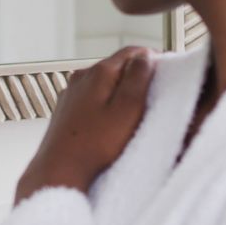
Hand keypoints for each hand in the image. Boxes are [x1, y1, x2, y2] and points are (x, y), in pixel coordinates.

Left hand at [15, 47, 155, 202]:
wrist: (59, 172)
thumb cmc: (95, 146)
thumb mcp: (127, 110)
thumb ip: (138, 78)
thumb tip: (146, 57)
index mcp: (99, 73)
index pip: (132, 52)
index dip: (152, 58)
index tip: (166, 70)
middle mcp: (82, 77)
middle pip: (116, 65)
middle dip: (137, 74)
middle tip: (154, 91)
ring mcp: (71, 93)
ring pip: (103, 82)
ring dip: (120, 89)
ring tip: (134, 109)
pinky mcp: (66, 110)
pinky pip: (91, 97)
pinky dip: (105, 102)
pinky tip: (110, 121)